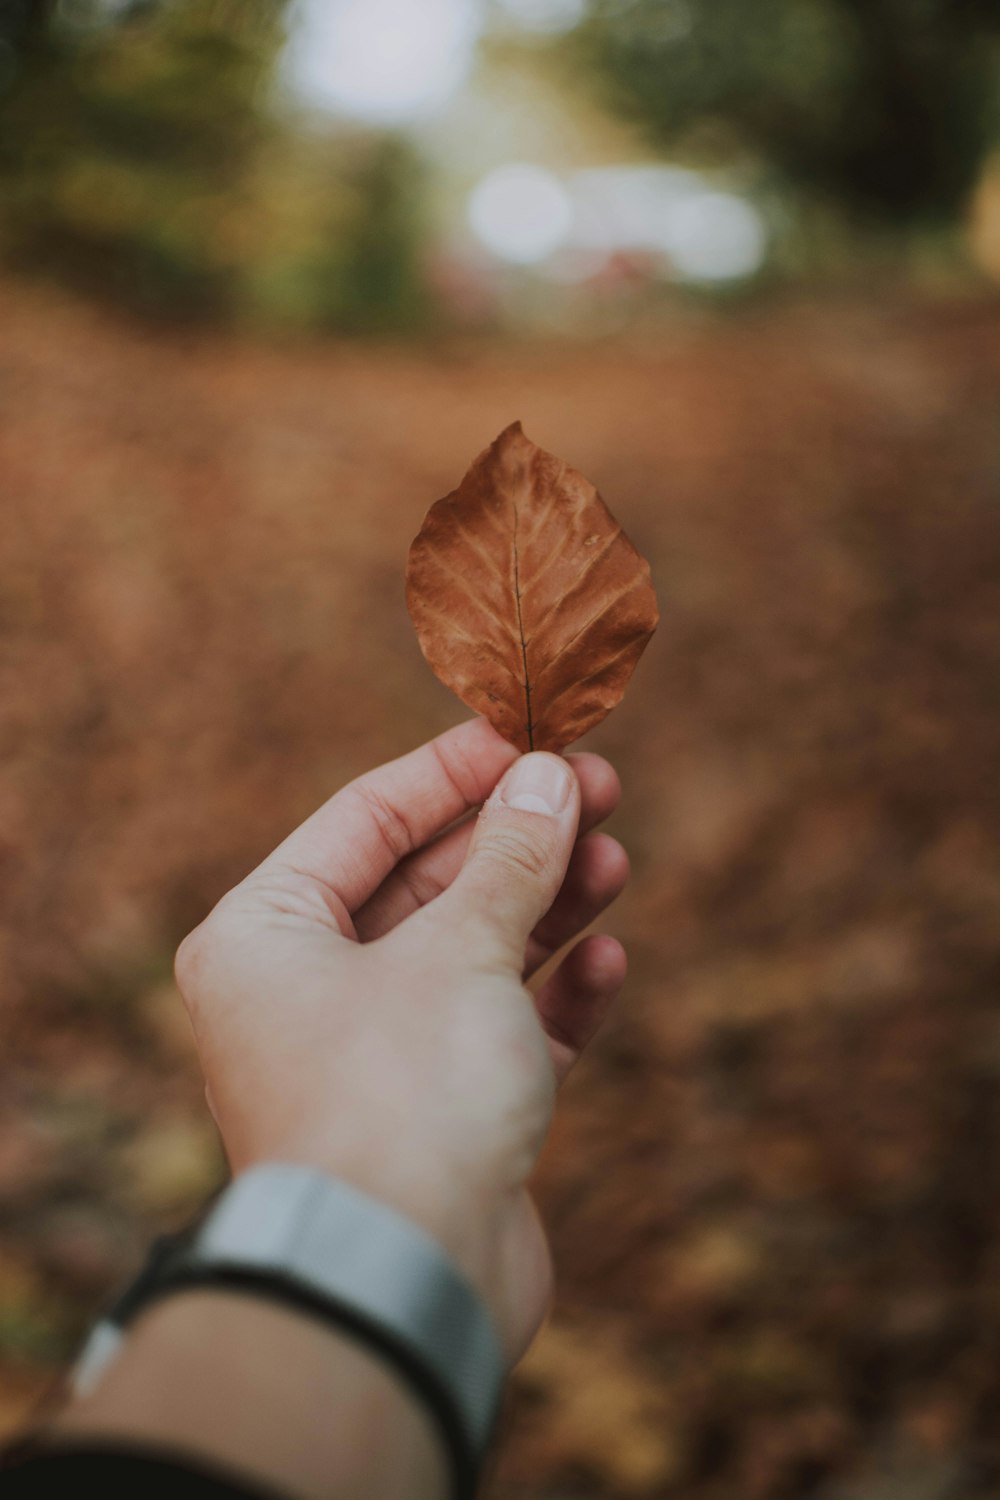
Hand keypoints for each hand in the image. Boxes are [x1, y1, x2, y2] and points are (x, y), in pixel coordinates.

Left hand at [174, 717, 627, 1364]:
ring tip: (614, 859)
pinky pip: (500, 1030)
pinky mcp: (439, 1117)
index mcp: (265, 936)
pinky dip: (553, 994)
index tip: (533, 734)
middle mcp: (307, 992)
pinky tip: (608, 960)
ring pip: (470, 953)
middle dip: (515, 837)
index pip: (365, 818)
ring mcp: (374, 1057)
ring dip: (545, 906)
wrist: (404, 1286)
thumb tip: (550, 777)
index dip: (454, 770)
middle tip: (600, 789)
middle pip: (425, 883)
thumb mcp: (461, 949)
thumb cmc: (402, 1097)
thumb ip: (511, 857)